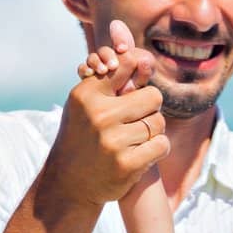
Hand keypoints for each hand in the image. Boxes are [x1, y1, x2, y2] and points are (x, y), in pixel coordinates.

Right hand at [43, 20, 170, 208]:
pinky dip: (158, 149)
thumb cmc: (84, 135)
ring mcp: (112, 140)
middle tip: (138, 120)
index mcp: (87, 94)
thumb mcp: (87, 102)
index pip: (127, 65)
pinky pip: (161, 145)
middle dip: (150, 109)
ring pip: (159, 123)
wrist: (70, 183)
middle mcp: (98, 115)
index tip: (134, 87)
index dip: (138, 73)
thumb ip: (111, 78)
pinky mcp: (126, 164)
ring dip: (153, 132)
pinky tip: (145, 153)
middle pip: (153, 97)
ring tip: (136, 139)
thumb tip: (137, 50)